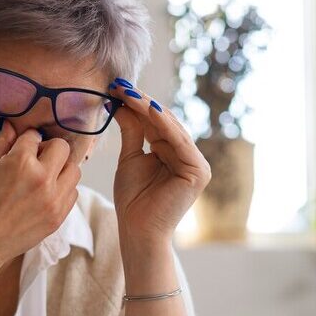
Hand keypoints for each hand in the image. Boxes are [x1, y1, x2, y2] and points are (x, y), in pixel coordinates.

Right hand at [0, 120, 80, 274]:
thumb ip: (0, 145)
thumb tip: (10, 126)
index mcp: (21, 162)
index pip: (34, 136)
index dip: (25, 140)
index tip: (19, 147)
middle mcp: (42, 179)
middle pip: (62, 148)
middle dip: (48, 149)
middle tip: (34, 160)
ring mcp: (53, 201)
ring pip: (74, 170)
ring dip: (60, 168)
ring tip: (42, 177)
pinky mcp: (57, 218)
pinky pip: (72, 193)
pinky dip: (62, 189)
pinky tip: (44, 194)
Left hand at [108, 82, 210, 245]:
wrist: (137, 230)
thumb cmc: (133, 200)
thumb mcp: (131, 158)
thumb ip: (132, 131)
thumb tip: (121, 103)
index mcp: (174, 152)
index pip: (155, 123)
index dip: (137, 104)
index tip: (116, 88)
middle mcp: (188, 156)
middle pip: (164, 122)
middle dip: (141, 103)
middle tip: (120, 85)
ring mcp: (197, 164)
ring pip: (171, 128)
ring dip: (149, 109)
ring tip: (129, 93)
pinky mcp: (199, 172)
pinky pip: (179, 142)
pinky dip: (164, 125)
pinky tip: (148, 109)